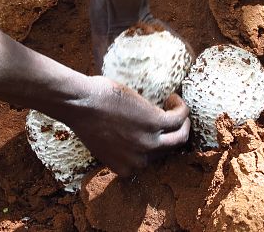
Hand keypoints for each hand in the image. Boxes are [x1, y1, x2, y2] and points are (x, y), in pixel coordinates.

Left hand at [64, 76, 189, 176]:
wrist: (80, 103)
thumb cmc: (85, 115)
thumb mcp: (102, 141)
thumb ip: (117, 147)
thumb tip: (126, 136)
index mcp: (124, 166)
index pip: (150, 159)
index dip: (156, 142)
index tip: (156, 128)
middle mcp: (139, 159)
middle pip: (168, 149)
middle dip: (173, 134)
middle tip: (172, 118)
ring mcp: (148, 142)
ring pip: (179, 137)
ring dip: (183, 122)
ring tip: (176, 107)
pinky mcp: (154, 122)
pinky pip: (179, 118)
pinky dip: (181, 108)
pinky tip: (174, 98)